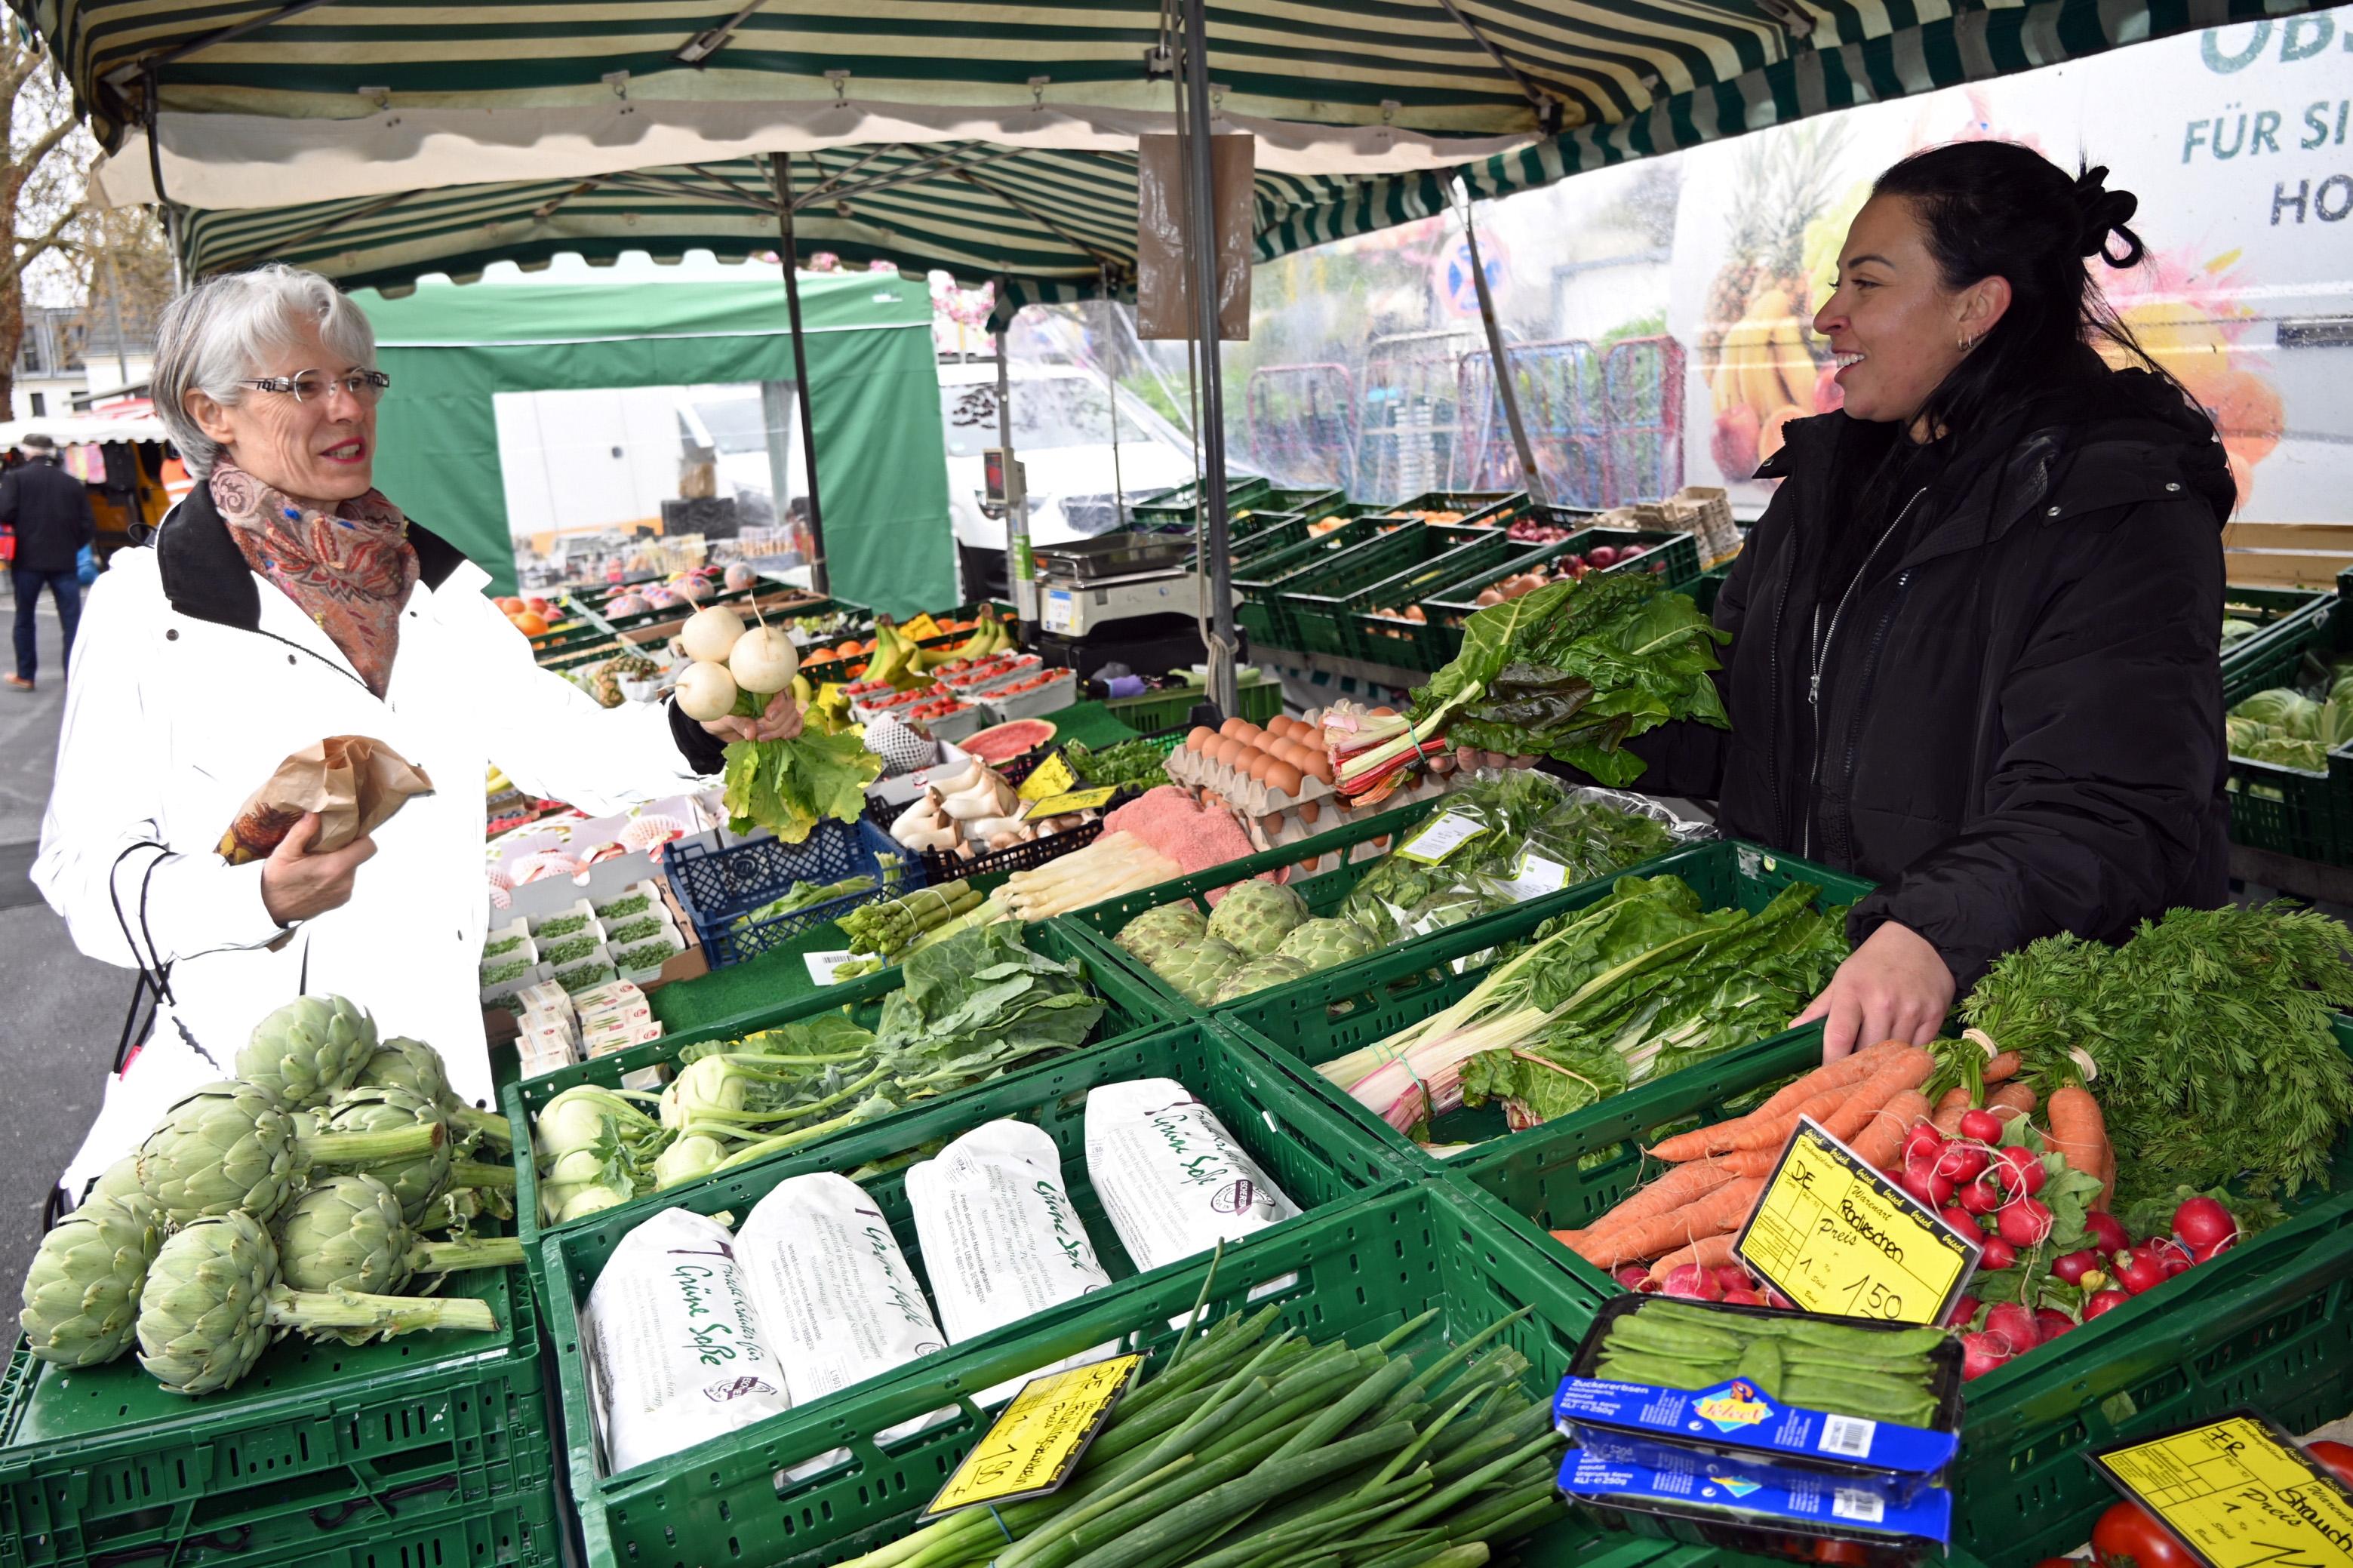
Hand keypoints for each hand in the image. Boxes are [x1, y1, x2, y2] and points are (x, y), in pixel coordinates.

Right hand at [259, 812, 376, 924]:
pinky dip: (336, 875)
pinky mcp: (341, 900)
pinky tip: (317, 874)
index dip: (361, 837)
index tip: (346, 831)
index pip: (368, 847)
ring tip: (318, 858)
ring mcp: (345, 893)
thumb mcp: (283, 854)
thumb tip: (315, 813)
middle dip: (346, 847)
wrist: (272, 914)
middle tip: (326, 842)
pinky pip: (346, 881)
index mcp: (335, 867)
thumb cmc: (276, 883)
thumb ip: (301, 832)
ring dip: (340, 861)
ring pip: (352, 868)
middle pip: (359, 856)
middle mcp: (346, 881)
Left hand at [699, 690, 802, 743]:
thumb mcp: (726, 718)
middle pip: (788, 705)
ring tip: (761, 738)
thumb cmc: (721, 716)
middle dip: (775, 722)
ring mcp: (779, 708)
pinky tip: (784, 737)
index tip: (768, 716)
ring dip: (780, 729)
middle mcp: (772, 695)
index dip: (778, 703)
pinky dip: (793, 730)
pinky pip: (796, 723)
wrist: (719, 729)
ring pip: (792, 715)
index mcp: (759, 686)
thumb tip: (751, 733)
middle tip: (758, 732)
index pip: (780, 688)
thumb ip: (739, 723)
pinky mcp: (783, 721)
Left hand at [1791, 920, 1955, 1060]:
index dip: (1831, 1063)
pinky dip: (1907, 1055)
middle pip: (1867, 1051)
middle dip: (1858, 1066)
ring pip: (1893, 1054)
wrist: (1919, 940)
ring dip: (1883, 1063)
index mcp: (1853, 990)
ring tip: (1875, 1065)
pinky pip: (1918, 1049)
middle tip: (1852, 1075)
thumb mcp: (1842, 978)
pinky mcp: (1935, 1015)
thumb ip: (1819, 1009)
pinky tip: (1900, 1052)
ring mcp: (1911, 1009)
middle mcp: (1882, 1001)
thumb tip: (1793, 1031)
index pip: (1839, 1037)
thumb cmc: (1873, 963)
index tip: (1828, 1078)